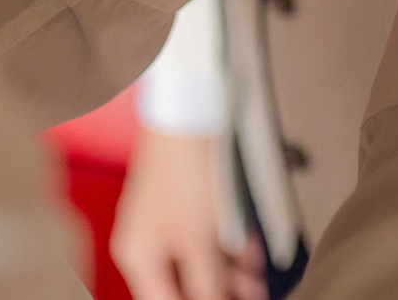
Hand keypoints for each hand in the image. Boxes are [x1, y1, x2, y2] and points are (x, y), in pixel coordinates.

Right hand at [111, 130, 264, 299]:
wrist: (190, 115)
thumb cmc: (185, 172)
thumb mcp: (200, 241)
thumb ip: (208, 284)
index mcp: (139, 258)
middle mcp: (148, 243)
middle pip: (186, 283)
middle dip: (221, 290)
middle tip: (253, 292)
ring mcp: (167, 222)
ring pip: (201, 259)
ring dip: (231, 270)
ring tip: (258, 274)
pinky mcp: (186, 203)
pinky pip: (207, 234)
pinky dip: (229, 244)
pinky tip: (252, 248)